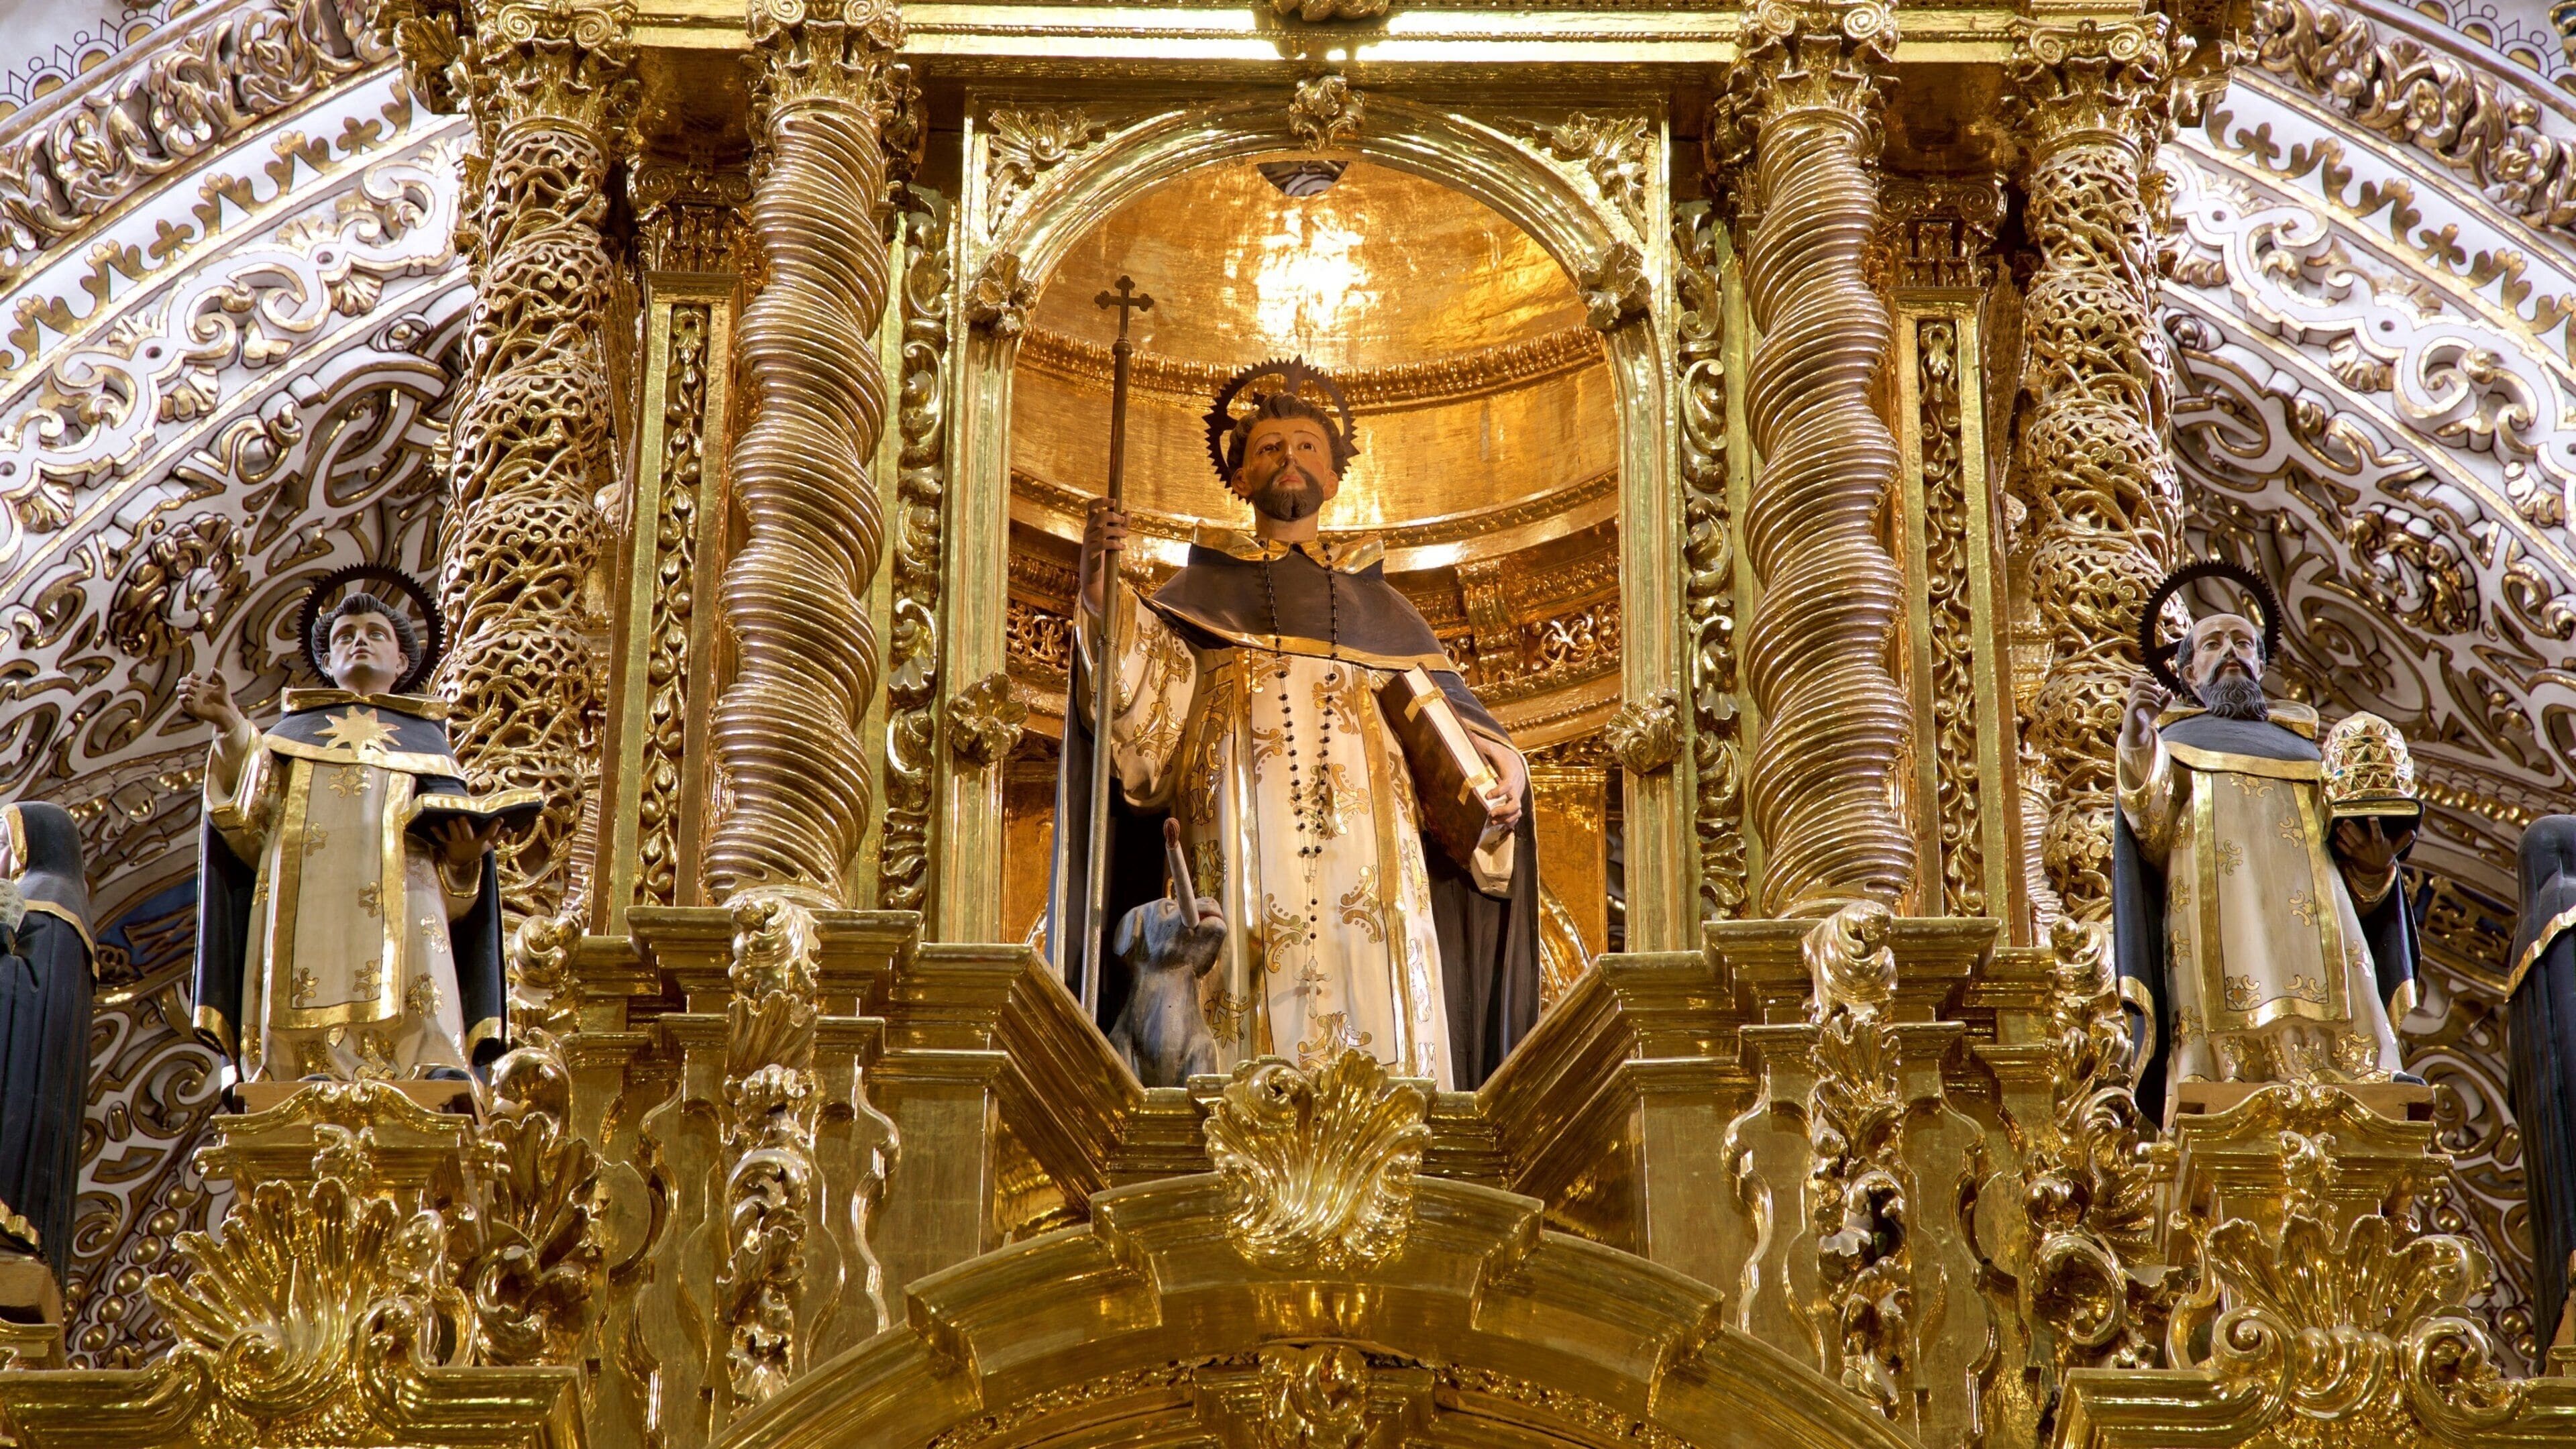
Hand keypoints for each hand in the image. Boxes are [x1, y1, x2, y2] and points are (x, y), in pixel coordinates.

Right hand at [177, 671, 247, 734]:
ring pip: (179, 689)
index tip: (200, 677)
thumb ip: (219, 675)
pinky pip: (181, 700)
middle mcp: (193, 692)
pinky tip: (193, 697)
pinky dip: (184, 696)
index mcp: (199, 686)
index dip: (191, 674)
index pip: (188, 677)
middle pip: (181, 682)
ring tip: (195, 691)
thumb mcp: (223, 684)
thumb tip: (212, 668)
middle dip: (187, 680)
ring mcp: (191, 699)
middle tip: (197, 685)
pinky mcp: (190, 707)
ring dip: (185, 687)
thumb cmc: (225, 699)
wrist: (226, 712)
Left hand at [434, 817, 498, 869]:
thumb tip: (510, 829)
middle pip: (468, 835)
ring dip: (452, 828)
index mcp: (481, 842)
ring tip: (451, 820)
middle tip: (463, 817)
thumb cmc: (476, 849)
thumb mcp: (488, 845)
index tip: (500, 819)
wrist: (461, 861)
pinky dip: (437, 832)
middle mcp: (469, 843)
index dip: (495, 827)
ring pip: (454, 835)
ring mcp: (458, 843)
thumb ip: (498, 836)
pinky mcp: (448, 843)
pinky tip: (433, 826)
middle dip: (465, 827)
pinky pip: (442, 838)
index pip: (490, 835)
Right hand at [1080, 497, 1126, 616]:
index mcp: (1092, 525)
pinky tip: (1122, 547)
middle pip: (1099, 515)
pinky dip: (1115, 543)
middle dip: (1113, 515)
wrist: (1092, 576)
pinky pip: (1103, 544)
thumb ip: (1121, 525)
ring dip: (1117, 531)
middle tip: (1123, 520)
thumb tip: (1128, 511)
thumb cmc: (1102, 554)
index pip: (1090, 507)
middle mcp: (1088, 531)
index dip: (1100, 500)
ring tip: (1125, 536)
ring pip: (1103, 530)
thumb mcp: (1113, 537)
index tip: (1113, 500)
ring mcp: (1088, 541)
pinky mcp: (1090, 552)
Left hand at [1473, 734, 1525, 832]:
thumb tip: (1467, 733)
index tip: (1487, 795)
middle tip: (1490, 814)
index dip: (1499, 791)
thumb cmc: (1502, 756)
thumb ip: (1481, 744)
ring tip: (1491, 822)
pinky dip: (1509, 822)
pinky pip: (1516, 815)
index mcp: (1510, 774)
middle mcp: (1516, 787)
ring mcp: (1517, 796)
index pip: (1508, 784)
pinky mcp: (1516, 802)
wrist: (1516, 762)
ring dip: (1506, 819)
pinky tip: (1498, 826)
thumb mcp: (1493, 748)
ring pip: (1518, 811)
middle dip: (1504, 811)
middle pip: (1516, 803)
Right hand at [2121, 672, 2168, 753]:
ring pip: (2139, 692)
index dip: (2145, 678)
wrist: (2137, 730)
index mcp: (2136, 693)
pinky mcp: (2132, 712)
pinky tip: (2157, 707)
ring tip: (2158, 702)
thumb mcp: (2157, 707)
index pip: (2135, 679)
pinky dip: (2150, 702)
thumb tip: (2170, 692)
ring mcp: (2131, 704)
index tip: (2156, 683)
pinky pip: (2138, 702)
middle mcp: (2132, 697)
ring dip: (2152, 695)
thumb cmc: (2145, 716)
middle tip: (2158, 694)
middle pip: (2137, 683)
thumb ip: (2164, 700)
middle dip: (2150, 686)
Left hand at [2332, 816, 2413, 878]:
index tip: (2371, 817)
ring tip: (2339, 826)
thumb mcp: (2396, 849)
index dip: (2374, 826)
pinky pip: (2344, 850)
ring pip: (2350, 842)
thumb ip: (2403, 840)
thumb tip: (2413, 832)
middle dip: (2353, 829)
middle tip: (2346, 820)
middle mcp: (2368, 847)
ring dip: (2344, 834)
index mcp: (2379, 844)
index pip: (2378, 834)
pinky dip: (2340, 845)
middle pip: (2360, 838)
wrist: (2376, 871)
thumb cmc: (2386, 855)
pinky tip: (2335, 838)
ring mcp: (2359, 852)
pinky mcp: (2352, 855)